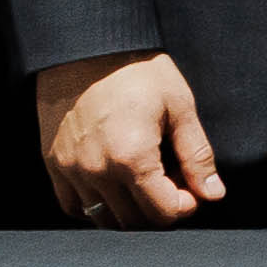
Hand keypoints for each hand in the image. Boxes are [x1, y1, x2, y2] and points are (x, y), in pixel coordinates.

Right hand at [37, 51, 220, 223]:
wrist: (87, 44)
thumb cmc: (137, 70)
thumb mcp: (179, 106)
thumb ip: (196, 155)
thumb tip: (212, 194)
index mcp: (133, 158)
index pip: (163, 213)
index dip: (185, 206)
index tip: (190, 189)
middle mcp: (97, 170)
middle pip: (134, 222)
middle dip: (159, 210)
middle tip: (170, 183)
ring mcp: (71, 169)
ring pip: (103, 219)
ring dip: (128, 212)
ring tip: (142, 182)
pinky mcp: (53, 163)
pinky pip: (72, 206)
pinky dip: (94, 206)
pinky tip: (111, 186)